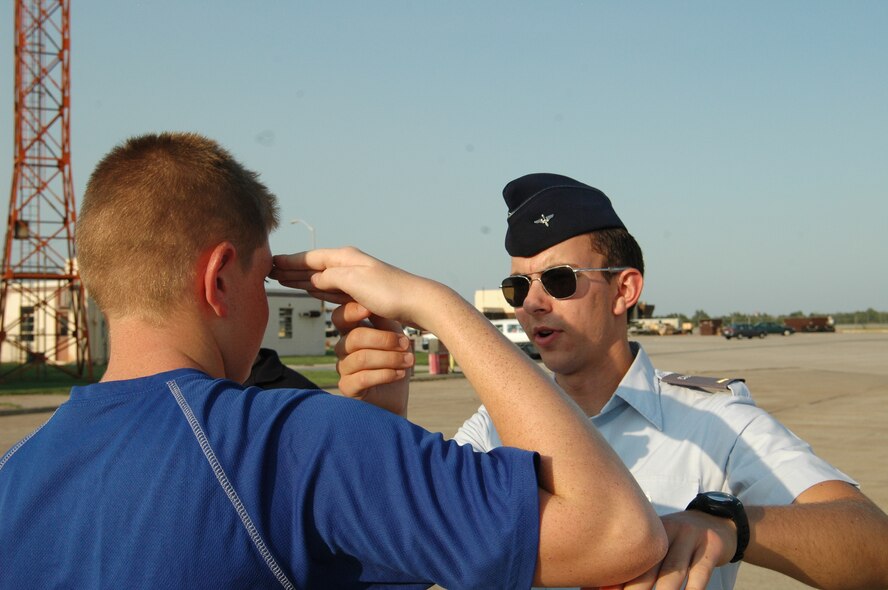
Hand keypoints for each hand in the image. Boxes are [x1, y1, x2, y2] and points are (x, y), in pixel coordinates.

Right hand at [270, 247, 436, 326]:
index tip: (269, 263)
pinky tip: (313, 289)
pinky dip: (319, 288)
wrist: (418, 303)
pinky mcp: (363, 293)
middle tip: (269, 271)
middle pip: (313, 266)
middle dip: (292, 268)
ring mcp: (356, 279)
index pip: (310, 258)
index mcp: (345, 258)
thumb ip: (330, 277)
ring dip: (302, 278)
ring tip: (284, 279)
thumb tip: (313, 277)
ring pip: (322, 277)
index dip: (289, 262)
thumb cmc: (389, 291)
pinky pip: (333, 288)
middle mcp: (349, 265)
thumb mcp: (354, 282)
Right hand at [333, 302, 411, 415]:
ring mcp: (343, 368)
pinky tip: (399, 374)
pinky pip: (362, 378)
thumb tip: (375, 302)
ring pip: (361, 358)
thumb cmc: (395, 360)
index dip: (352, 311)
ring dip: (390, 358)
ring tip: (408, 361)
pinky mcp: (347, 388)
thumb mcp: (394, 336)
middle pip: (355, 338)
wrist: (398, 395)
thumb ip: (384, 320)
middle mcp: (343, 349)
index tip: (370, 309)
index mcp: (351, 332)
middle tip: (407, 344)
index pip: (340, 317)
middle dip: (385, 340)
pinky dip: (385, 374)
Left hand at [602, 510, 735, 589]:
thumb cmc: (681, 543)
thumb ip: (642, 564)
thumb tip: (607, 587)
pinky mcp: (710, 547)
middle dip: (636, 589)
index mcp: (650, 532)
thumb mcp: (662, 545)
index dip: (619, 579)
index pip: (632, 558)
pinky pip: (700, 572)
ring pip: (674, 571)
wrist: (717, 523)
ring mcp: (690, 538)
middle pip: (649, 565)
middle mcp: (667, 532)